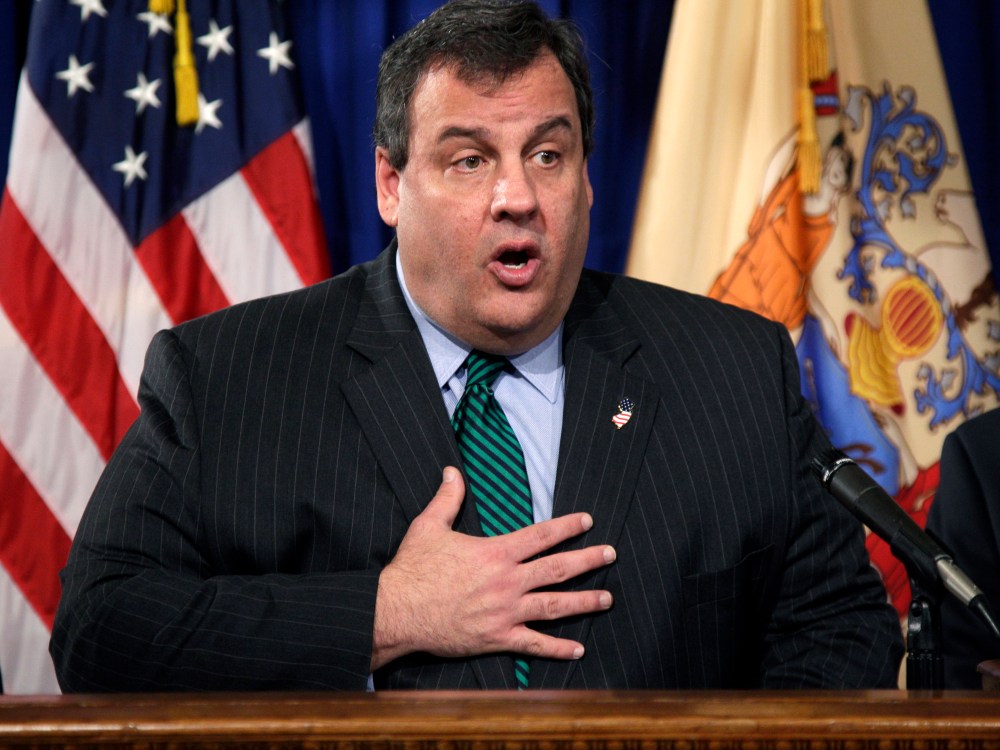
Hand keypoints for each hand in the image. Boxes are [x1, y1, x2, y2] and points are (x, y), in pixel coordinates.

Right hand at [371, 466, 614, 670]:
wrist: (397, 611)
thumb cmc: (412, 569)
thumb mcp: (429, 526)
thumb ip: (447, 498)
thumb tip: (452, 471)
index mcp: (495, 552)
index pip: (541, 535)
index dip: (567, 527)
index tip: (587, 521)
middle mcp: (507, 581)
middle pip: (558, 569)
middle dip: (588, 560)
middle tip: (610, 554)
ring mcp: (506, 612)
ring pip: (555, 606)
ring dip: (584, 603)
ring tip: (607, 599)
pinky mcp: (498, 638)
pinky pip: (535, 644)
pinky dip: (558, 648)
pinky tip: (578, 649)